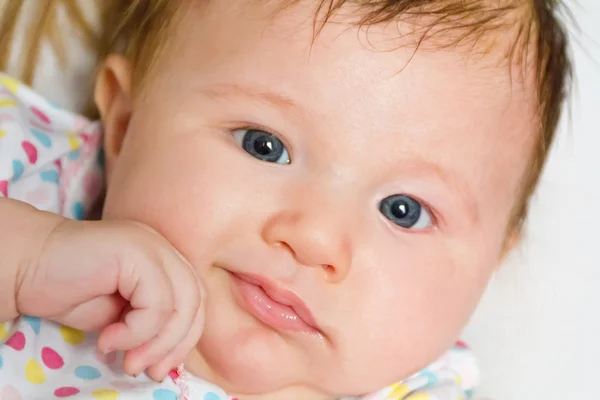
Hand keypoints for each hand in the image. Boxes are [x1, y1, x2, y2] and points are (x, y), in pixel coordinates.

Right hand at [15, 218, 204, 380]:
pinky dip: (136, 331)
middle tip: (148, 370)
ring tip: (128, 360)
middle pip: (195, 301)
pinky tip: (108, 339)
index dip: (185, 339)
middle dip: (176, 345)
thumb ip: (150, 325)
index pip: (196, 302)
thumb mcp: (122, 315)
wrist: (27, 265)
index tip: (160, 368)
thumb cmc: (70, 291)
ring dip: (157, 342)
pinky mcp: (135, 251)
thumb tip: (169, 359)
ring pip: (182, 302)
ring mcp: (152, 246)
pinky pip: (156, 302)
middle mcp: (164, 249)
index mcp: (166, 261)